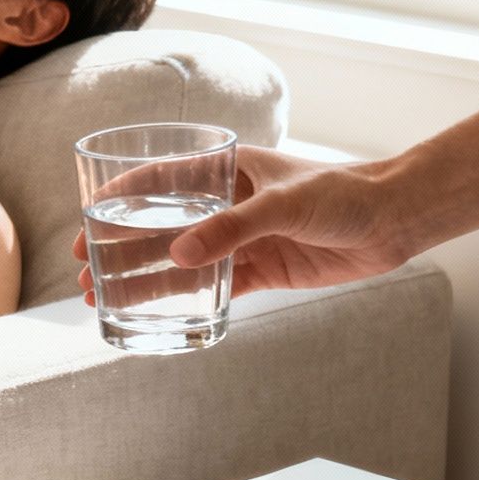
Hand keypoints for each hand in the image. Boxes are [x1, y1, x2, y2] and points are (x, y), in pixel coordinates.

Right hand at [75, 146, 405, 300]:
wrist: (393, 219)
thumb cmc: (342, 192)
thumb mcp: (282, 204)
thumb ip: (231, 229)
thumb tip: (178, 257)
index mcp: (227, 168)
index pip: (159, 178)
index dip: (119, 200)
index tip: (86, 221)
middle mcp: (228, 202)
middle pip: (161, 225)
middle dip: (120, 247)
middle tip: (85, 271)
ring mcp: (243, 238)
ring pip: (181, 260)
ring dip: (144, 278)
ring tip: (103, 298)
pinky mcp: (262, 270)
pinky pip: (214, 286)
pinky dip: (185, 298)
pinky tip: (155, 311)